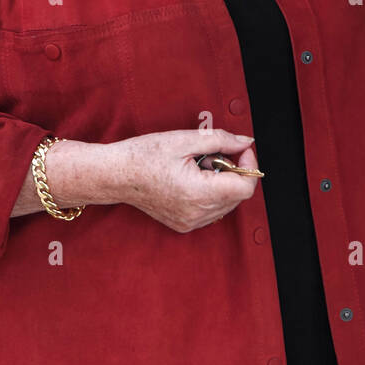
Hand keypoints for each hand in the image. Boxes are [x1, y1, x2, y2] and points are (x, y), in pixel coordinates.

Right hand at [114, 129, 260, 232]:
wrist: (115, 175)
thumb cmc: (144, 155)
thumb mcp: (184, 140)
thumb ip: (220, 140)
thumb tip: (245, 142)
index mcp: (199, 193)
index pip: (245, 188)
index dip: (249, 165)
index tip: (241, 149)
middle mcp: (197, 213)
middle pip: (238, 195)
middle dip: (233, 171)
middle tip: (212, 153)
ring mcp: (190, 222)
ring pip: (227, 203)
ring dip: (222, 182)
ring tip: (198, 166)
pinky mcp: (184, 225)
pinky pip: (212, 210)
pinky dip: (211, 194)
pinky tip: (191, 179)